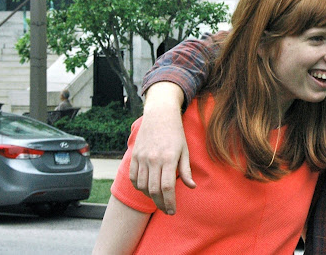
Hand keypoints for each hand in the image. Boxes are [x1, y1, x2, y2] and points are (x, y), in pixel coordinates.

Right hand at [129, 83, 195, 213]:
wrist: (160, 114)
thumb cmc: (175, 133)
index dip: (169, 202)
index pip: (167, 187)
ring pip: (142, 186)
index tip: (172, 211)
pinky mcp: (134, 155)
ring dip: (150, 196)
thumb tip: (191, 187)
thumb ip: (185, 170)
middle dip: (160, 204)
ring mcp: (142, 157)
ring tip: (158, 199)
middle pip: (154, 190)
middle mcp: (153, 159)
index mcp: (168, 158)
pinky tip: (147, 188)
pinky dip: (139, 186)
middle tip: (166, 210)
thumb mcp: (184, 149)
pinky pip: (134, 178)